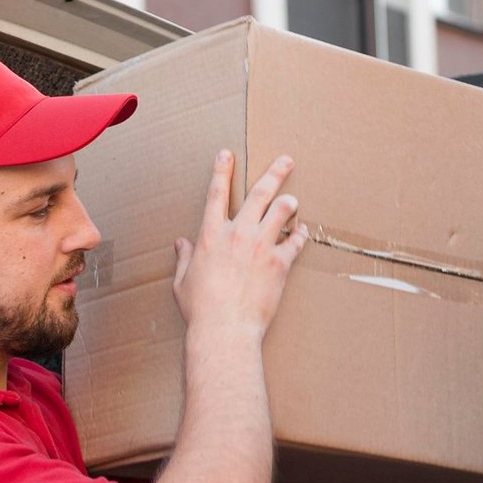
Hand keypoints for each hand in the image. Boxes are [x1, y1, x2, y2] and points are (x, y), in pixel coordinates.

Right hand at [173, 151, 309, 339]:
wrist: (225, 328)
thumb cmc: (201, 309)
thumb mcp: (183, 281)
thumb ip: (184, 258)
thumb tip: (180, 244)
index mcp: (211, 235)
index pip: (216, 193)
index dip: (222, 170)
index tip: (227, 154)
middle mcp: (238, 233)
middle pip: (259, 193)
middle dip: (274, 173)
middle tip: (286, 160)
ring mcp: (261, 246)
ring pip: (282, 211)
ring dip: (289, 203)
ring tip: (294, 200)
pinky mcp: (279, 263)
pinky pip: (295, 242)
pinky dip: (299, 236)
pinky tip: (301, 234)